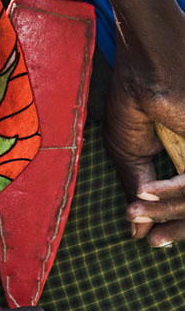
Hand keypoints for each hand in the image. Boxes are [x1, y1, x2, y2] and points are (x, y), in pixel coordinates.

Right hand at [104, 42, 184, 245]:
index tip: (155, 240)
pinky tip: (145, 192)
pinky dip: (171, 191)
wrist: (146, 66)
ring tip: (139, 219)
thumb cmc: (135, 99)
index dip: (175, 225)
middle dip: (179, 229)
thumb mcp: (130, 153)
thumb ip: (137, 189)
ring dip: (169, 214)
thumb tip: (137, 230)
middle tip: (156, 243)